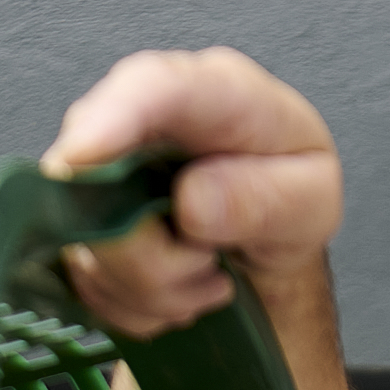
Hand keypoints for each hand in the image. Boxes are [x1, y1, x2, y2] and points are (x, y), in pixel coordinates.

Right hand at [39, 48, 342, 339]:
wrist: (266, 230)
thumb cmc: (289, 195)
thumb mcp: (310, 201)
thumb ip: (263, 199)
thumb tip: (191, 203)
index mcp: (215, 93)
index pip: (154, 87)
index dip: (110, 118)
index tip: (82, 157)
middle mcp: (143, 118)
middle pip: (98, 186)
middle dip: (156, 253)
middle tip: (211, 256)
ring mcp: (101, 168)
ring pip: (92, 249)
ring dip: (157, 286)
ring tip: (205, 267)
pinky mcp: (79, 217)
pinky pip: (87, 282)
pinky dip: (137, 302)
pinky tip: (177, 280)